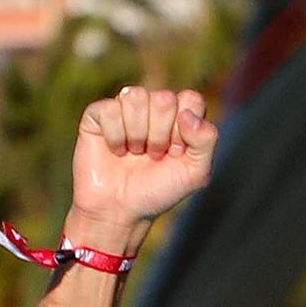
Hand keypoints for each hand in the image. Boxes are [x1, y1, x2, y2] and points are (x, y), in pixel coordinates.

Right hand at [70, 86, 218, 232]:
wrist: (120, 210)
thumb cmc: (158, 190)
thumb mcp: (195, 173)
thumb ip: (206, 140)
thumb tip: (187, 115)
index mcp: (181, 116)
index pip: (191, 99)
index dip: (185, 129)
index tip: (177, 153)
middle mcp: (154, 107)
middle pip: (164, 99)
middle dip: (160, 135)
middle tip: (154, 156)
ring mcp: (126, 107)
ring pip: (136, 97)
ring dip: (137, 135)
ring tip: (135, 153)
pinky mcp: (99, 113)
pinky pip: (110, 109)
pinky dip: (115, 137)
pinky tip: (115, 150)